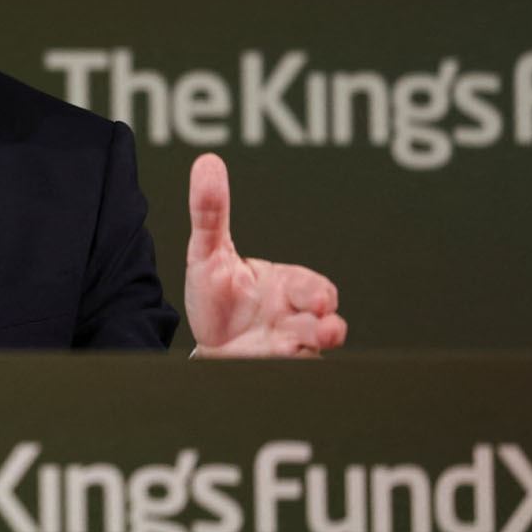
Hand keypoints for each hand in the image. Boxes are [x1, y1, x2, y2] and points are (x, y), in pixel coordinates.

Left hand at [185, 153, 345, 356]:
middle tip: (325, 328)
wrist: (205, 342)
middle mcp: (293, 317)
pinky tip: (278, 363)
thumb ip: (210, 211)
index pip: (315, 288)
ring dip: (313, 349)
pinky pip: (292, 370)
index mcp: (286, 286)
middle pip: (324, 323)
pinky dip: (289, 366)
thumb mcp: (207, 252)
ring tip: (313, 346)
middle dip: (326, 326)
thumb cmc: (216, 295)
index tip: (318, 299)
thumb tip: (206, 162)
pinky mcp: (273, 369)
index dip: (318, 295)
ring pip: (311, 351)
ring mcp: (286, 347)